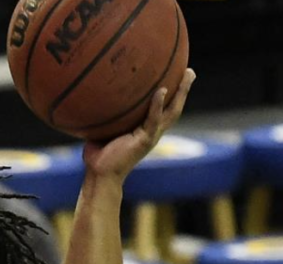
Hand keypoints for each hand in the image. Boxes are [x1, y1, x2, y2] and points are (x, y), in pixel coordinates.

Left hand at [81, 68, 195, 179]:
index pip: (163, 107)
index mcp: (146, 128)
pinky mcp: (145, 140)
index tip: (177, 74)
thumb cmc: (98, 152)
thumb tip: (92, 88)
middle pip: (174, 107)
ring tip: (186, 75)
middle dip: (183, 89)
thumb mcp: (103, 126)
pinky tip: (161, 90)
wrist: (100, 174)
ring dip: (181, 93)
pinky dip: (158, 105)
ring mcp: (151, 135)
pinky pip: (154, 119)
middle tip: (190, 71)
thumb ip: (105, 110)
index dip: (171, 92)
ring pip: (172, 111)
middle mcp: (153, 131)